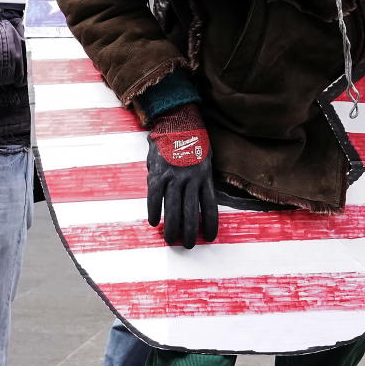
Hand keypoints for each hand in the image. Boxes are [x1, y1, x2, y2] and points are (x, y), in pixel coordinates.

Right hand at [147, 101, 217, 247]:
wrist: (176, 120)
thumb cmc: (193, 140)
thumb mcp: (206, 157)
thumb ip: (202, 178)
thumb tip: (200, 197)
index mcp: (204, 176)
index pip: (210, 206)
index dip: (210, 224)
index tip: (209, 238)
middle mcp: (190, 179)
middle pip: (191, 212)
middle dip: (189, 232)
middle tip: (187, 245)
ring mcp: (173, 176)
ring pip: (172, 208)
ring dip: (172, 227)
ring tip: (171, 240)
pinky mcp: (157, 173)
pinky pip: (155, 196)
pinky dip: (154, 210)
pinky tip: (154, 222)